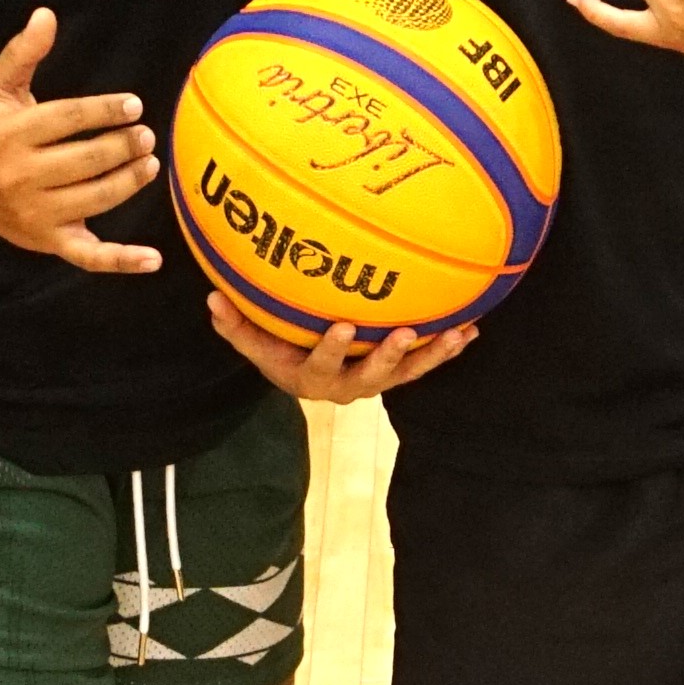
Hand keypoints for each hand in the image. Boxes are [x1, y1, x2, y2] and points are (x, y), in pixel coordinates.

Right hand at [0, 7, 160, 268]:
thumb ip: (22, 52)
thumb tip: (47, 15)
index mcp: (9, 135)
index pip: (67, 120)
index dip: (105, 111)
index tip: (134, 104)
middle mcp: (19, 177)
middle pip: (85, 161)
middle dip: (122, 147)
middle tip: (147, 135)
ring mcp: (34, 214)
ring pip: (94, 199)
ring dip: (129, 182)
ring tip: (150, 163)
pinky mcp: (48, 242)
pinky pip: (89, 256)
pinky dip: (122, 261)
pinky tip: (154, 258)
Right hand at [210, 297, 475, 398]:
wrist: (302, 373)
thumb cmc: (277, 350)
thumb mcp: (254, 343)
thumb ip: (235, 324)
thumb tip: (212, 299)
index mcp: (311, 378)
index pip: (321, 364)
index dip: (334, 349)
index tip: (344, 326)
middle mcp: (348, 385)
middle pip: (372, 377)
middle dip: (390, 357)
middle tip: (405, 334)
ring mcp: (375, 380)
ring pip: (407, 373)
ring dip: (432, 355)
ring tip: (456, 335)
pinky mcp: (397, 372)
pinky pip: (425, 363)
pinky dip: (447, 348)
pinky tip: (472, 330)